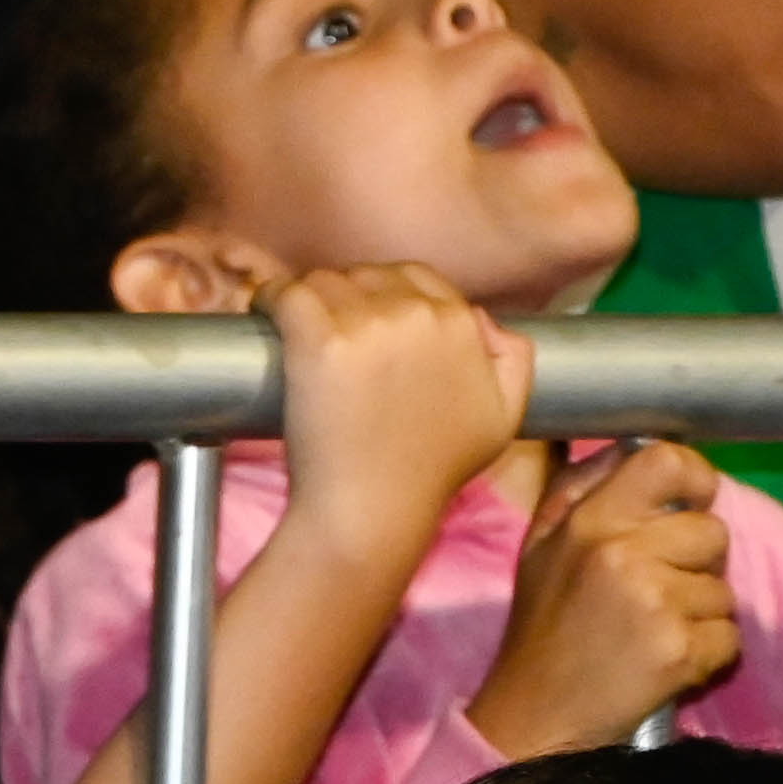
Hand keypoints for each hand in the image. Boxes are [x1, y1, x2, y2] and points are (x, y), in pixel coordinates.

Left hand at [262, 265, 526, 544]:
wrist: (376, 508)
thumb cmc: (435, 470)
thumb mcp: (505, 418)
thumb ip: (515, 359)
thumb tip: (485, 321)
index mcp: (462, 324)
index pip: (419, 279)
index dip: (390, 298)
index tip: (369, 327)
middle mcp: (418, 313)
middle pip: (369, 276)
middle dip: (351, 298)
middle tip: (335, 337)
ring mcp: (367, 324)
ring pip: (326, 280)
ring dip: (312, 300)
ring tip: (302, 335)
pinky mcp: (318, 340)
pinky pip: (285, 292)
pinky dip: (271, 299)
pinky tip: (267, 315)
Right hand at [468, 443, 740, 757]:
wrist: (533, 720)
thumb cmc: (542, 631)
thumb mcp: (541, 546)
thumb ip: (580, 488)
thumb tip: (629, 444)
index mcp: (589, 521)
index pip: (666, 461)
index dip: (694, 477)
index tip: (692, 501)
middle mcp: (622, 554)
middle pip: (713, 532)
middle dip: (697, 564)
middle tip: (656, 593)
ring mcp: (655, 603)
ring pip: (724, 590)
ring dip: (700, 614)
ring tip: (651, 633)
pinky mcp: (679, 651)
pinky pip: (730, 637)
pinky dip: (708, 655)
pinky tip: (666, 664)